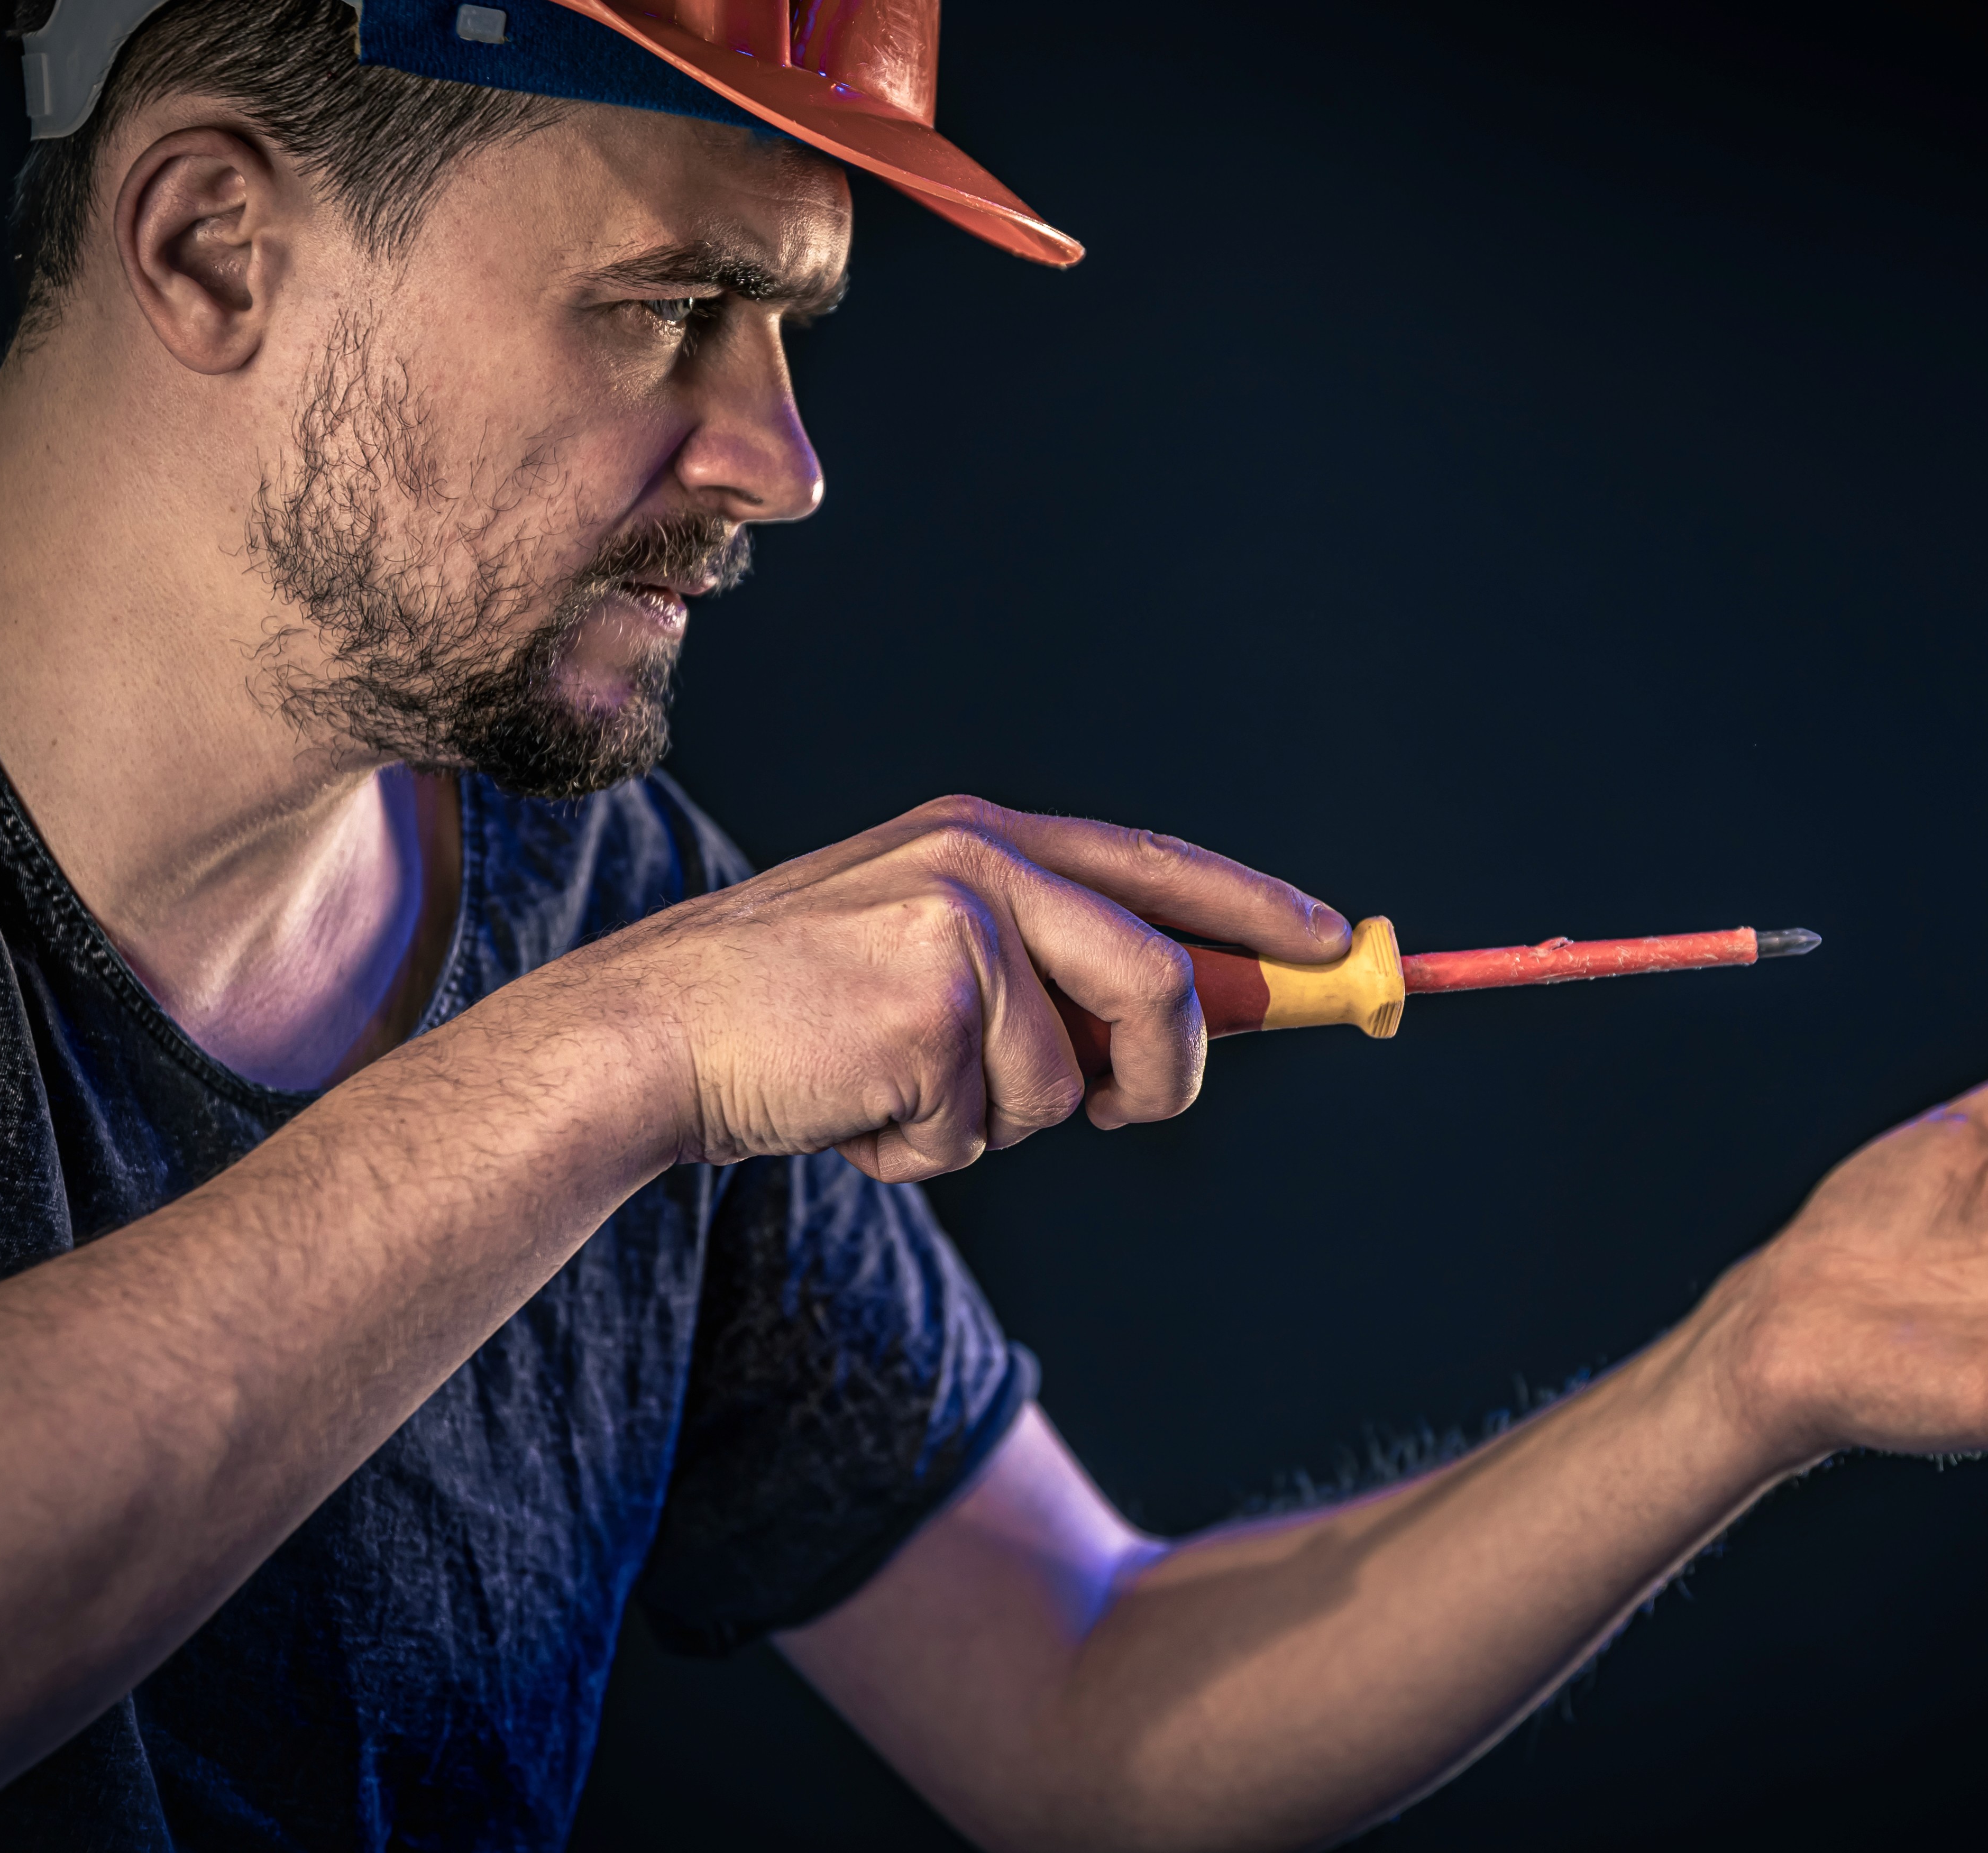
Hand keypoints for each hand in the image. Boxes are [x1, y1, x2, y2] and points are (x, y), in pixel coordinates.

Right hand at [568, 795, 1348, 1180]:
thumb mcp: (922, 954)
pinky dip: (930, 1151)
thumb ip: (1036, 969)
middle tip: (1124, 1108)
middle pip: (1161, 982)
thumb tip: (1171, 1027)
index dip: (1256, 909)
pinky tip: (856, 1110)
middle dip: (1165, 1069)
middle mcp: (984, 859)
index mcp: (986, 836)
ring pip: (1069, 1081)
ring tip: (897, 1094)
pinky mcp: (933, 1006)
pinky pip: (990, 1128)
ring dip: (997, 1126)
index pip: (1158, 864)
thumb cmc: (791, 1014)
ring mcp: (960, 926)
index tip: (1335, 947)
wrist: (652, 1036)